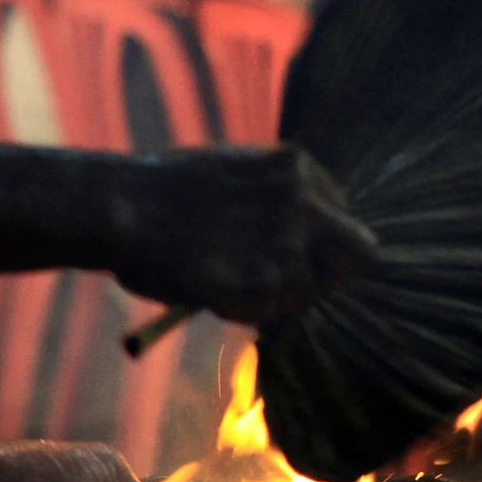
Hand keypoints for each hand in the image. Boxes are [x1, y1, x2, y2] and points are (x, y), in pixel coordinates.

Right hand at [110, 148, 377, 326]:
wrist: (122, 208)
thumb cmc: (164, 191)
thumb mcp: (235, 170)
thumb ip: (276, 196)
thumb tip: (302, 231)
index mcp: (297, 168)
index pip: (345, 216)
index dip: (317, 241)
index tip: (285, 248)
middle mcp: (303, 203)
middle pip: (359, 255)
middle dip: (328, 274)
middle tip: (286, 283)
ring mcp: (286, 245)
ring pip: (307, 295)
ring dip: (271, 298)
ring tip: (223, 275)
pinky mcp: (263, 285)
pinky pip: (268, 313)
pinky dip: (240, 309)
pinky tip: (209, 286)